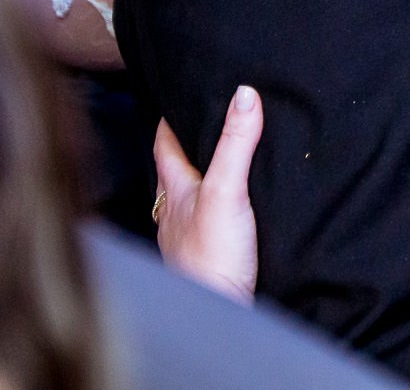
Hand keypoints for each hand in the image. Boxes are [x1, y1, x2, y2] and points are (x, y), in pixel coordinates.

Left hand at [151, 86, 263, 303]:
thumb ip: (235, 144)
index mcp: (175, 191)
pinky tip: (228, 217)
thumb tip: (244, 94)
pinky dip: (214, 214)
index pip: (164, 145)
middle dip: (184, 149)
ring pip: (188, 202)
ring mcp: (188, 239)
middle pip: (174, 172)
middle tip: (198, 126)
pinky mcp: (210, 259)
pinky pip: (207, 227)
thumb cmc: (210, 258)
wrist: (217, 314)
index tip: (176, 97)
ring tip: (215, 166)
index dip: (169, 120)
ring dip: (199, 183)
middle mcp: (175, 214)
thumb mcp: (226, 190)